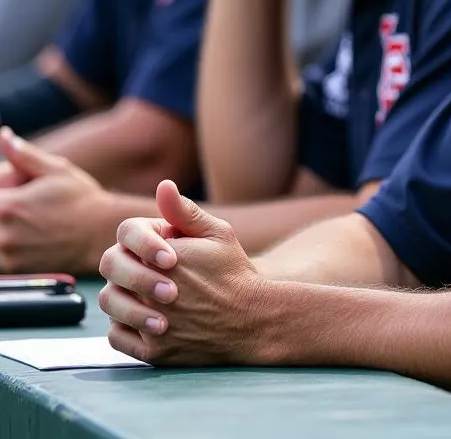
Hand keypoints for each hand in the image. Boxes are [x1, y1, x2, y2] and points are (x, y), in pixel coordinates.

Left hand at [0, 128, 107, 273]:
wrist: (99, 234)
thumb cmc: (81, 199)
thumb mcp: (56, 169)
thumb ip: (23, 155)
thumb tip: (3, 136)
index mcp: (8, 204)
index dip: (1, 187)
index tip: (10, 191)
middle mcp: (2, 233)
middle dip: (4, 203)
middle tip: (20, 200)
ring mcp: (6, 255)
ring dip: (4, 224)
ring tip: (28, 219)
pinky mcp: (13, 270)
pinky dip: (6, 244)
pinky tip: (27, 234)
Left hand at [99, 180, 270, 365]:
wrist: (252, 321)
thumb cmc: (234, 274)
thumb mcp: (218, 234)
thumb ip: (185, 212)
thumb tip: (163, 185)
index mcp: (168, 255)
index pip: (126, 235)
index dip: (141, 240)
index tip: (167, 252)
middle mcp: (154, 290)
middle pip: (111, 270)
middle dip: (128, 268)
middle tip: (153, 273)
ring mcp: (151, 324)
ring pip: (110, 304)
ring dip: (123, 296)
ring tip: (146, 295)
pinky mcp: (153, 353)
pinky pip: (117, 337)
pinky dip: (124, 327)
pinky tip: (145, 318)